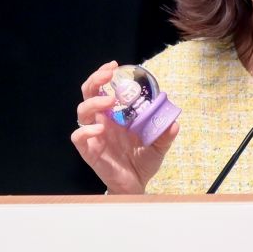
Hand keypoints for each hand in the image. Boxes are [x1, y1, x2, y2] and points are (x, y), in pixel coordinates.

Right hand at [70, 61, 179, 193]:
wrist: (136, 186)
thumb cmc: (143, 163)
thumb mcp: (159, 146)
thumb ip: (165, 134)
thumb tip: (174, 122)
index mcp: (114, 116)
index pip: (102, 89)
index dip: (103, 75)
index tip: (114, 65)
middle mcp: (101, 122)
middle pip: (88, 94)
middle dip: (94, 81)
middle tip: (108, 75)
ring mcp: (93, 136)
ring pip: (81, 112)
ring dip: (93, 103)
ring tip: (109, 101)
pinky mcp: (88, 151)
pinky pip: (78, 137)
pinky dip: (86, 131)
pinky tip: (99, 130)